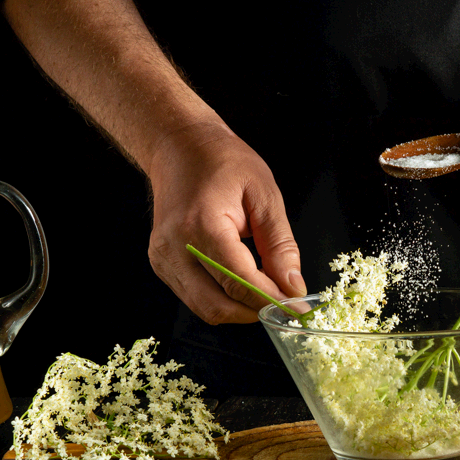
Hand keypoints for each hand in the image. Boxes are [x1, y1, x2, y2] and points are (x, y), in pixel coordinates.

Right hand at [146, 120, 305, 323]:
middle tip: (285, 304)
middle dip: (255, 311)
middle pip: (218, 305)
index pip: (239, 280)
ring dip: (240, 309)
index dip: (271, 300)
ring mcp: (163, 259)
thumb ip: (280, 244)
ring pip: (205, 308)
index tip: (298, 308)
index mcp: (200, 224)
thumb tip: (293, 287)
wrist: (179, 147)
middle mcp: (174, 247)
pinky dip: (223, 299)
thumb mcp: (264, 194)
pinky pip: (196, 298)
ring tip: (266, 291)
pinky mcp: (162, 265)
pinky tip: (242, 283)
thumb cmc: (222, 162)